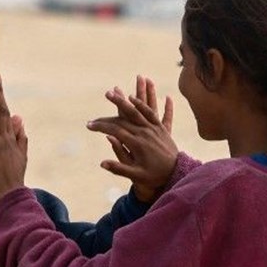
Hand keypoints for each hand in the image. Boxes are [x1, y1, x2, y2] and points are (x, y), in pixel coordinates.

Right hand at [86, 75, 176, 202]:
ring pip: (138, 110)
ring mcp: (154, 129)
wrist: (177, 174)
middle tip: (105, 94)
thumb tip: (101, 163)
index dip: (101, 126)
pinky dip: (143, 104)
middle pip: (126, 115)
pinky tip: (134, 98)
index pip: (115, 130)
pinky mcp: (161, 128)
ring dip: (128, 99)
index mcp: (137, 144)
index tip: (89, 125)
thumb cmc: (155, 177)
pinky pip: (152, 113)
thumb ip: (119, 168)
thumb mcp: (136, 176)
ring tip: (117, 89)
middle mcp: (145, 133)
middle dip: (115, 103)